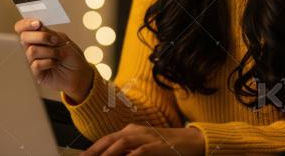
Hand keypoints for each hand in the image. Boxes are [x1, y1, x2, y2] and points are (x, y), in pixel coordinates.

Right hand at [13, 18, 93, 102]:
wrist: (79, 73)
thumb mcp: (62, 40)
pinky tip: (55, 64)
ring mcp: (32, 60)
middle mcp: (33, 47)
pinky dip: (50, 62)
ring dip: (50, 51)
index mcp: (38, 37)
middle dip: (41, 37)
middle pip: (24, 37)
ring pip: (32, 51)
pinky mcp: (35, 73)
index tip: (38, 23)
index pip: (22, 27)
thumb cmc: (71, 57)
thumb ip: (48, 33)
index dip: (26, 24)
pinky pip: (36, 64)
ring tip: (60, 55)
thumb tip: (37, 26)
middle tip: (54, 41)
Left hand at [80, 123, 204, 155]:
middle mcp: (135, 131)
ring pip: (120, 144)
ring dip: (106, 154)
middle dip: (93, 152)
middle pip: (108, 141)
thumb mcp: (144, 148)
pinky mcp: (156, 145)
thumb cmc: (167, 147)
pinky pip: (139, 152)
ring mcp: (145, 137)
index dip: (91, 150)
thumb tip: (110, 155)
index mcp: (130, 131)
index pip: (106, 140)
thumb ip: (128, 152)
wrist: (192, 141)